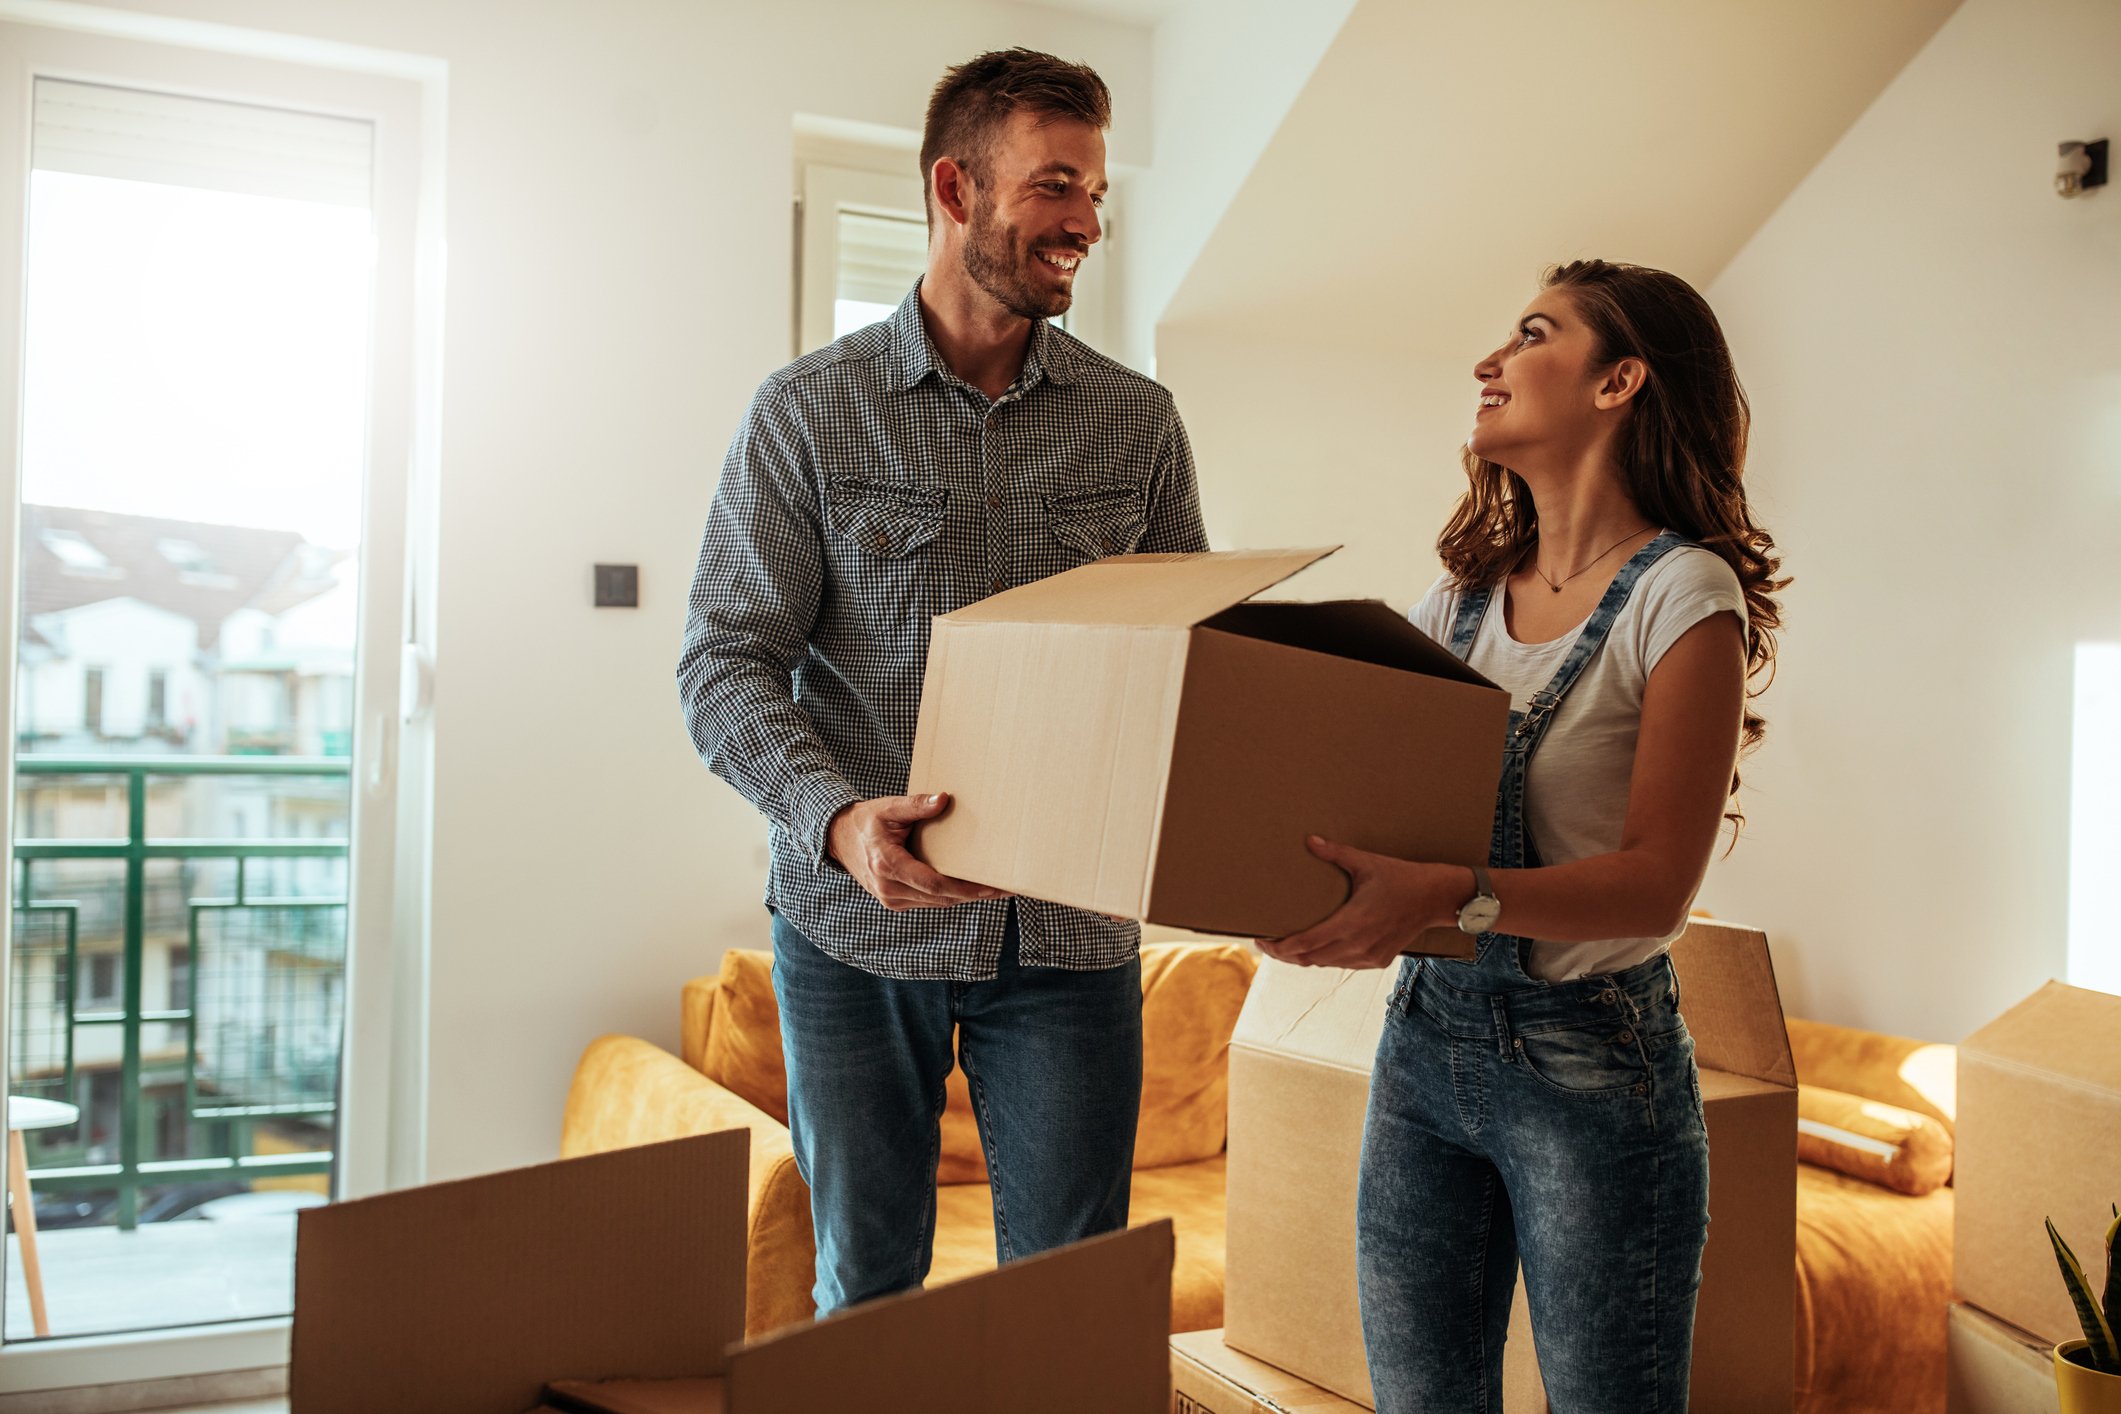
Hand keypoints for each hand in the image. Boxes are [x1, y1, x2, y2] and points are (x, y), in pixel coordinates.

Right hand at [827, 793, 1010, 911]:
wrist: (838, 839)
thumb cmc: (864, 821)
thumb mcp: (887, 808)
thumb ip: (916, 805)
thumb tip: (943, 799)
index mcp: (888, 866)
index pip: (934, 884)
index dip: (966, 888)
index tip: (991, 886)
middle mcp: (889, 889)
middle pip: (941, 898)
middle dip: (974, 895)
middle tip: (1005, 888)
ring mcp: (891, 899)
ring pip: (937, 903)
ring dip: (965, 897)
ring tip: (995, 889)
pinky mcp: (895, 901)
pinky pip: (928, 901)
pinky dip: (950, 896)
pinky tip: (971, 888)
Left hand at [1256, 836, 1473, 970]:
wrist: (1436, 899)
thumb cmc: (1401, 878)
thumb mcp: (1367, 863)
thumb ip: (1336, 854)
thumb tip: (1310, 840)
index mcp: (1352, 922)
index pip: (1306, 944)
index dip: (1280, 947)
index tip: (1262, 940)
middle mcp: (1358, 945)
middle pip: (1309, 959)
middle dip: (1284, 954)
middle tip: (1266, 943)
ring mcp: (1368, 956)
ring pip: (1324, 964)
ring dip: (1303, 958)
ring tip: (1284, 946)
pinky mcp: (1377, 960)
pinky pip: (1342, 964)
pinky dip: (1324, 958)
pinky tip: (1314, 948)